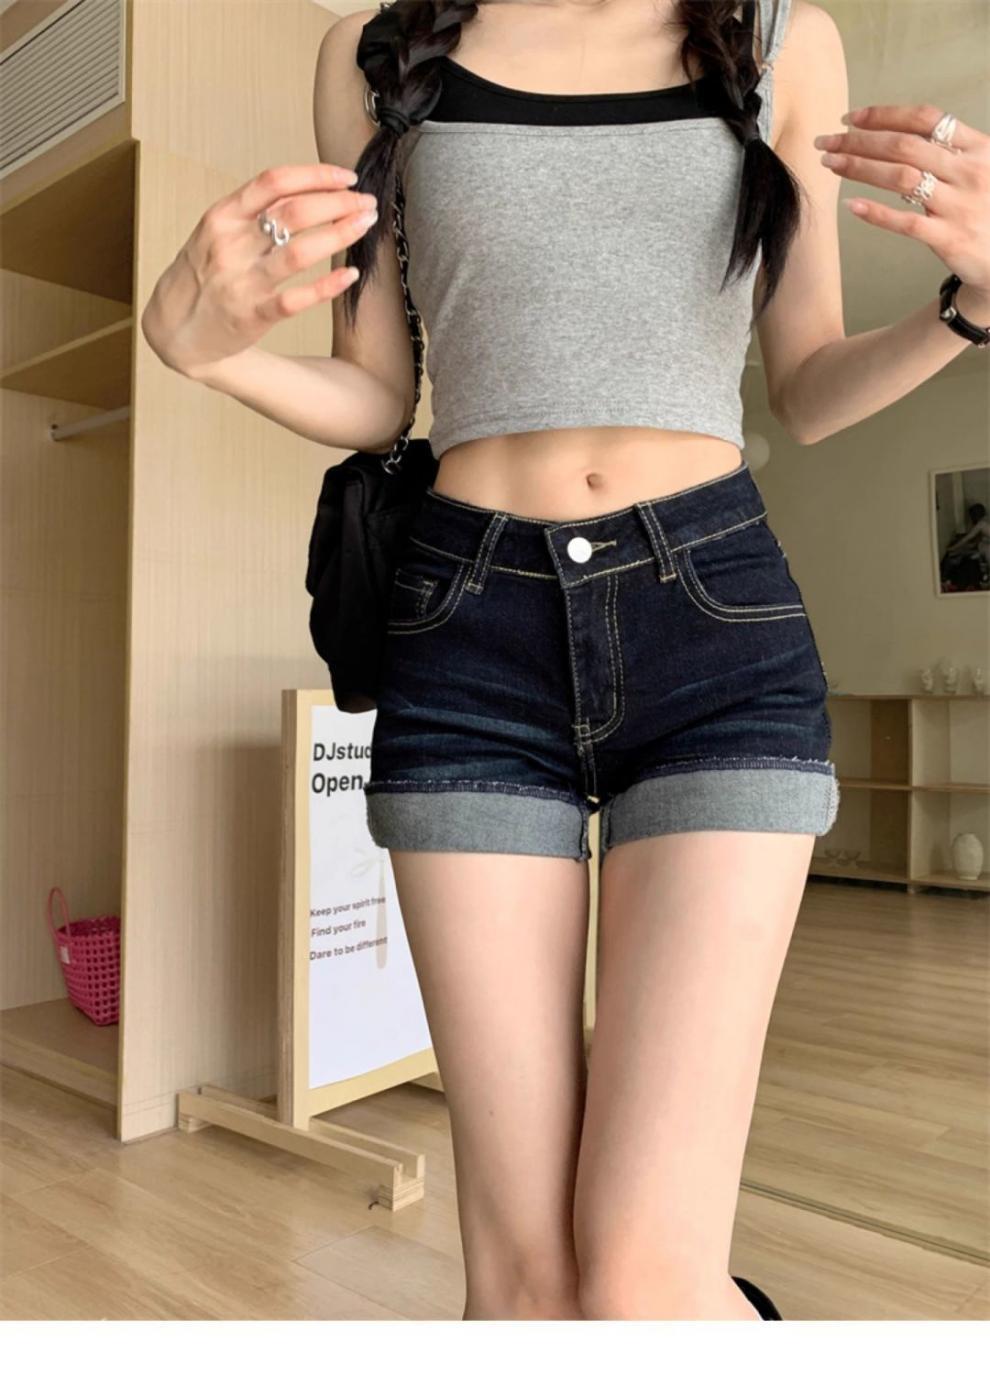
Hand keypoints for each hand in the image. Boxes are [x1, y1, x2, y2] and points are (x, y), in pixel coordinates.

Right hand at [140, 164, 379, 377]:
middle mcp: (231, 245)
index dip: (316, 175)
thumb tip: (310, 187)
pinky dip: (328, 285)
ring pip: (300, 252)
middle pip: (294, 212)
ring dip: (340, 235)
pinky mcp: (253, 316)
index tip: (347, 177)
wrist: (176, 329)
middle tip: (367, 203)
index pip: (275, 182)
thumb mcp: (217, 232)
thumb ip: (255, 211)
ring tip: (366, 226)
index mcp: (223, 216)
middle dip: (339, 203)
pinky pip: (298, 298)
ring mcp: (242, 282)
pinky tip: (350, 275)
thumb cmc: (205, 273)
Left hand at [814, 104, 989, 312]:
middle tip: (826, 142)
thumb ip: (948, 153)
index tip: (850, 118)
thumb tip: (896, 135)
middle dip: (859, 140)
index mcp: (978, 148)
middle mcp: (969, 172)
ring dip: (859, 168)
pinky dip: (875, 212)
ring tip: (830, 164)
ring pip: (901, 178)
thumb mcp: (980, 170)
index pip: (925, 120)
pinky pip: (905, 222)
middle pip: (904, 146)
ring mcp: (959, 206)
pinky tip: (850, 205)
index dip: (884, 115)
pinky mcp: (950, 238)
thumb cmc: (987, 209)